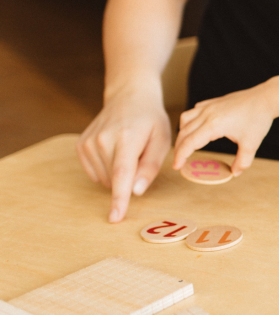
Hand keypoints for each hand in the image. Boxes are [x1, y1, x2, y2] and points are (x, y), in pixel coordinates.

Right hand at [77, 86, 171, 222]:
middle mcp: (103, 140)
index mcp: (127, 138)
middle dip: (129, 179)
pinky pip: (95, 173)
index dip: (119, 199)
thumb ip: (150, 167)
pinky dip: (107, 170)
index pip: (121, 175)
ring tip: (128, 150)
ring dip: (118, 175)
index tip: (114, 218)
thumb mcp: (161, 140)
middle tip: (140, 155)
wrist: (129, 97)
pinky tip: (115, 152)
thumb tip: (135, 191)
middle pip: (114, 180)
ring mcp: (88, 142)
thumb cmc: (151, 120)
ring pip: (103, 179)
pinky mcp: (80, 146)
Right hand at [173, 71, 278, 174]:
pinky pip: (194, 111)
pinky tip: (196, 128)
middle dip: (179, 148)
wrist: (266, 98)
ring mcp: (209, 106)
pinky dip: (189, 121)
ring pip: (185, 119)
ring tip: (186, 146)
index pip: (189, 143)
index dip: (180, 156)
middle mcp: (207, 114)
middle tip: (180, 162)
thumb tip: (235, 173)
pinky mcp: (213, 102)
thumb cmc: (258, 119)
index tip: (177, 167)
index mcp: (214, 125)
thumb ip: (242, 162)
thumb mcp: (251, 145)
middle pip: (184, 132)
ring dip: (182, 133)